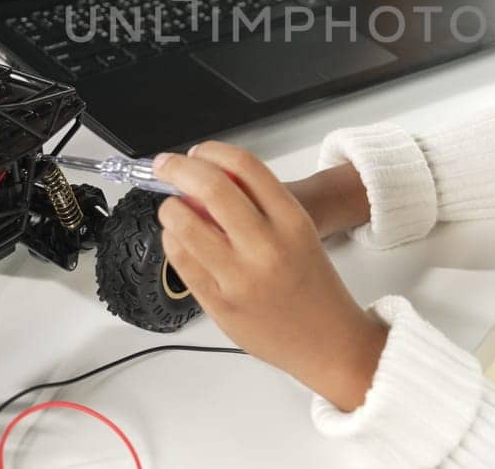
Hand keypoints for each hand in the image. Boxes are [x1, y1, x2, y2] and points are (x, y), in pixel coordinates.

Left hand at [154, 143, 387, 411]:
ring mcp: (240, 277)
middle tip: (165, 165)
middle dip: (178, 169)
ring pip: (184, 223)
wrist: (328, 343)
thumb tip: (203, 179)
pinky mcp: (219, 304)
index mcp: (292, 221)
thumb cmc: (311, 284)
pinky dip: (172, 240)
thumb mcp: (298, 233)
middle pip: (210, 187)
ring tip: (173, 208)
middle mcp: (266, 246)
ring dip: (171, 207)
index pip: (245, 166)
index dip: (212, 151)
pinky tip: (178, 239)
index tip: (197, 152)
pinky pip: (180, 259)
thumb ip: (257, 205)